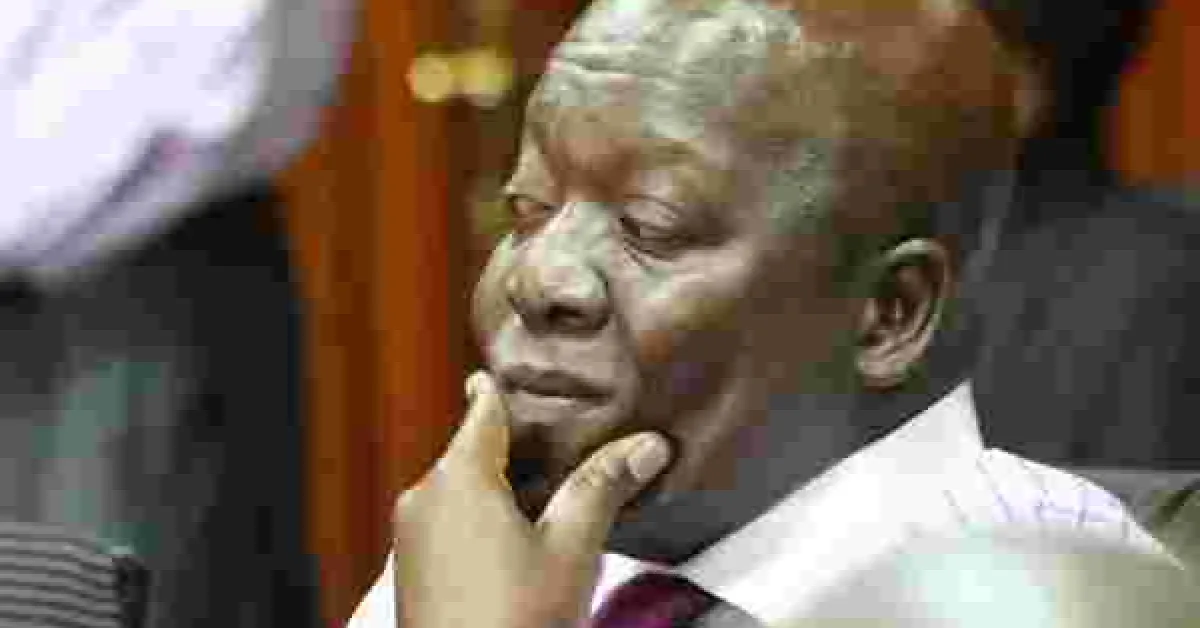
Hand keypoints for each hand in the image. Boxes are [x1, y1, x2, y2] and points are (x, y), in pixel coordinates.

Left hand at [392, 372, 671, 627]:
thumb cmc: (515, 622)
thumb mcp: (571, 550)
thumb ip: (603, 487)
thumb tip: (648, 443)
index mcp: (458, 477)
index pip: (482, 410)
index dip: (503, 390)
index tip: (513, 374)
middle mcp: (423, 496)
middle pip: (473, 449)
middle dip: (513, 447)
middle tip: (559, 442)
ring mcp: (411, 536)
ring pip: (460, 489)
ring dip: (499, 487)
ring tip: (548, 495)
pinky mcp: (411, 570)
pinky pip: (447, 522)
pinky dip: (480, 518)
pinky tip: (518, 542)